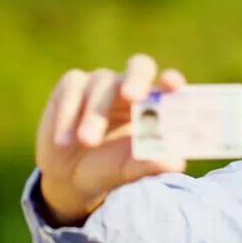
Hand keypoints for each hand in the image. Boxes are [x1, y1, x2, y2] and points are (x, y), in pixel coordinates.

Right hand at [35, 54, 186, 224]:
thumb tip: (177, 162)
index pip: (168, 83)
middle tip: (131, 96)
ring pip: (101, 85)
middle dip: (137, 79)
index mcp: (153, 104)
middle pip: (139, 66)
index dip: (172, 80)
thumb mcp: (129, 170)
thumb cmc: (108, 168)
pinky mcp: (71, 85)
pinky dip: (67, 115)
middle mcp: (130, 87)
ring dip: (94, 114)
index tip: (171, 85)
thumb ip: (151, 164)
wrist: (68, 176)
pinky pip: (72, 90)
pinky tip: (64, 141)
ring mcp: (101, 83)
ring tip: (86, 142)